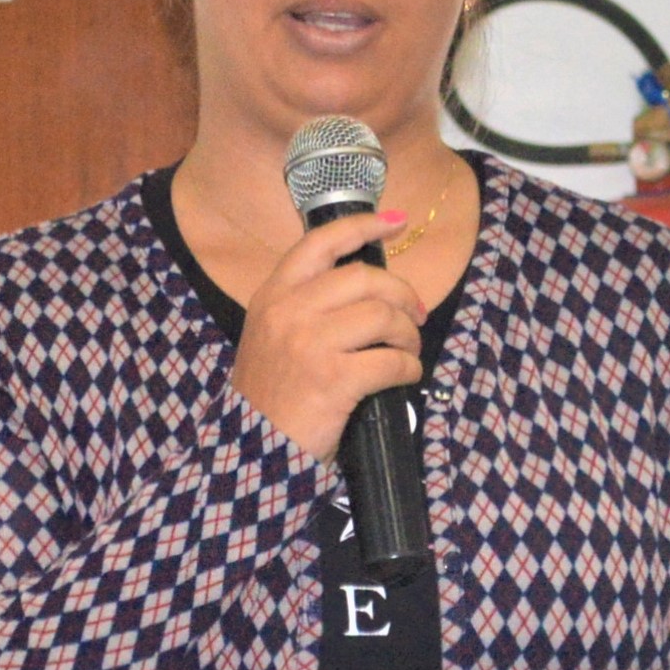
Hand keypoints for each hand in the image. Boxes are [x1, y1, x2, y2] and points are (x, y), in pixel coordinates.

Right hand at [230, 208, 426, 460]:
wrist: (254, 448)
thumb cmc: (270, 396)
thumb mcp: (271, 336)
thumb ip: (305, 306)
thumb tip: (366, 289)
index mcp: (273, 295)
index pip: (322, 243)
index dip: (364, 226)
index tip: (397, 221)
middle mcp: (289, 311)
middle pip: (365, 278)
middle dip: (402, 294)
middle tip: (416, 314)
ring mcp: (311, 343)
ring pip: (383, 317)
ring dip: (408, 333)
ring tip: (408, 350)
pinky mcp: (334, 378)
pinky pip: (391, 361)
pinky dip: (409, 368)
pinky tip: (406, 376)